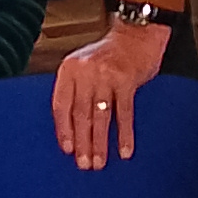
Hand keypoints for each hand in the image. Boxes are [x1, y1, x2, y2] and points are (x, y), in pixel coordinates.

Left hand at [50, 23, 155, 167]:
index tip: (67, 149)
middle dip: (82, 142)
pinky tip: (125, 149)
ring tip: (100, 162)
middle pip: (80, 114)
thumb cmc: (110, 53)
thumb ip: (77, 89)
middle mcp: (85, 71)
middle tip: (85, 163)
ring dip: (100, 143)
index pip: (61, 105)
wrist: (136, 33)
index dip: (63, 129)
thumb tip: (73, 128)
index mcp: (70, 68)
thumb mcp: (85, 65)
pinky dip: (125, 134)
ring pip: (100, 116)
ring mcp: (106, 75)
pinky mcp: (126, 79)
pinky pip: (124, 113)